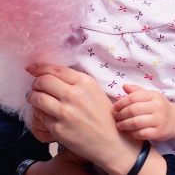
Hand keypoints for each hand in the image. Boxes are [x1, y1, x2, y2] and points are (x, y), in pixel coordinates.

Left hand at [25, 63, 142, 174]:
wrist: (110, 139)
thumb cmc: (102, 113)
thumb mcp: (93, 89)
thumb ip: (75, 80)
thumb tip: (51, 73)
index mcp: (84, 82)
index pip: (55, 69)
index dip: (39, 67)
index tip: (31, 68)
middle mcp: (74, 95)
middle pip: (43, 81)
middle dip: (36, 83)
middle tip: (37, 87)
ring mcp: (65, 112)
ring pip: (37, 98)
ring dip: (33, 97)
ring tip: (36, 99)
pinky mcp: (58, 129)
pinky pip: (40, 116)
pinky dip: (39, 113)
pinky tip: (46, 114)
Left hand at [113, 84, 174, 142]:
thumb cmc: (158, 106)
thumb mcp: (150, 96)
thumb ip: (137, 91)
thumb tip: (124, 86)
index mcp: (154, 95)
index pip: (133, 97)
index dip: (121, 102)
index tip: (114, 107)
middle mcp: (157, 107)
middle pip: (133, 110)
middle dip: (121, 114)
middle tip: (116, 117)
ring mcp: (159, 120)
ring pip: (136, 122)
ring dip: (124, 124)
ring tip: (119, 125)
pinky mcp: (159, 133)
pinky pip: (141, 134)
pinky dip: (132, 133)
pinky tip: (129, 132)